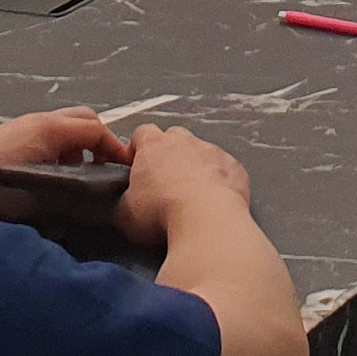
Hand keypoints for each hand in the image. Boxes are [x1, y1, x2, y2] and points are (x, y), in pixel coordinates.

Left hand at [0, 109, 124, 215]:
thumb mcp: (37, 199)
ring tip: (80, 173)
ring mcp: (28, 124)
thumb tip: (91, 205)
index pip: (98, 130)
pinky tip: (55, 173)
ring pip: (68, 124)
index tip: (126, 171)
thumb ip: (69, 199)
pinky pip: (51, 132)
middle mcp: (43, 120)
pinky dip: (63, 146)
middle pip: (86, 119)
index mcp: (53, 129)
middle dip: (101, 141)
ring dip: (81, 144)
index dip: (116, 149)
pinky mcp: (16, 132)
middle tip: (105, 169)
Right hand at [111, 122, 252, 247]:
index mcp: (153, 145)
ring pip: (201, 152)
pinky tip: (215, 201)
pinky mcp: (234, 167)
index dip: (138, 150)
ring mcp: (212, 151)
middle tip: (165, 182)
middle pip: (173, 138)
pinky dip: (219, 180)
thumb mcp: (124, 214)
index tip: (137, 167)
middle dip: (168, 155)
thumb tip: (123, 203)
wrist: (207, 221)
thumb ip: (122, 200)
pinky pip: (224, 169)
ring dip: (196, 167)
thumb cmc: (162, 214)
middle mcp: (184, 141)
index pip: (142, 134)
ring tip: (193, 195)